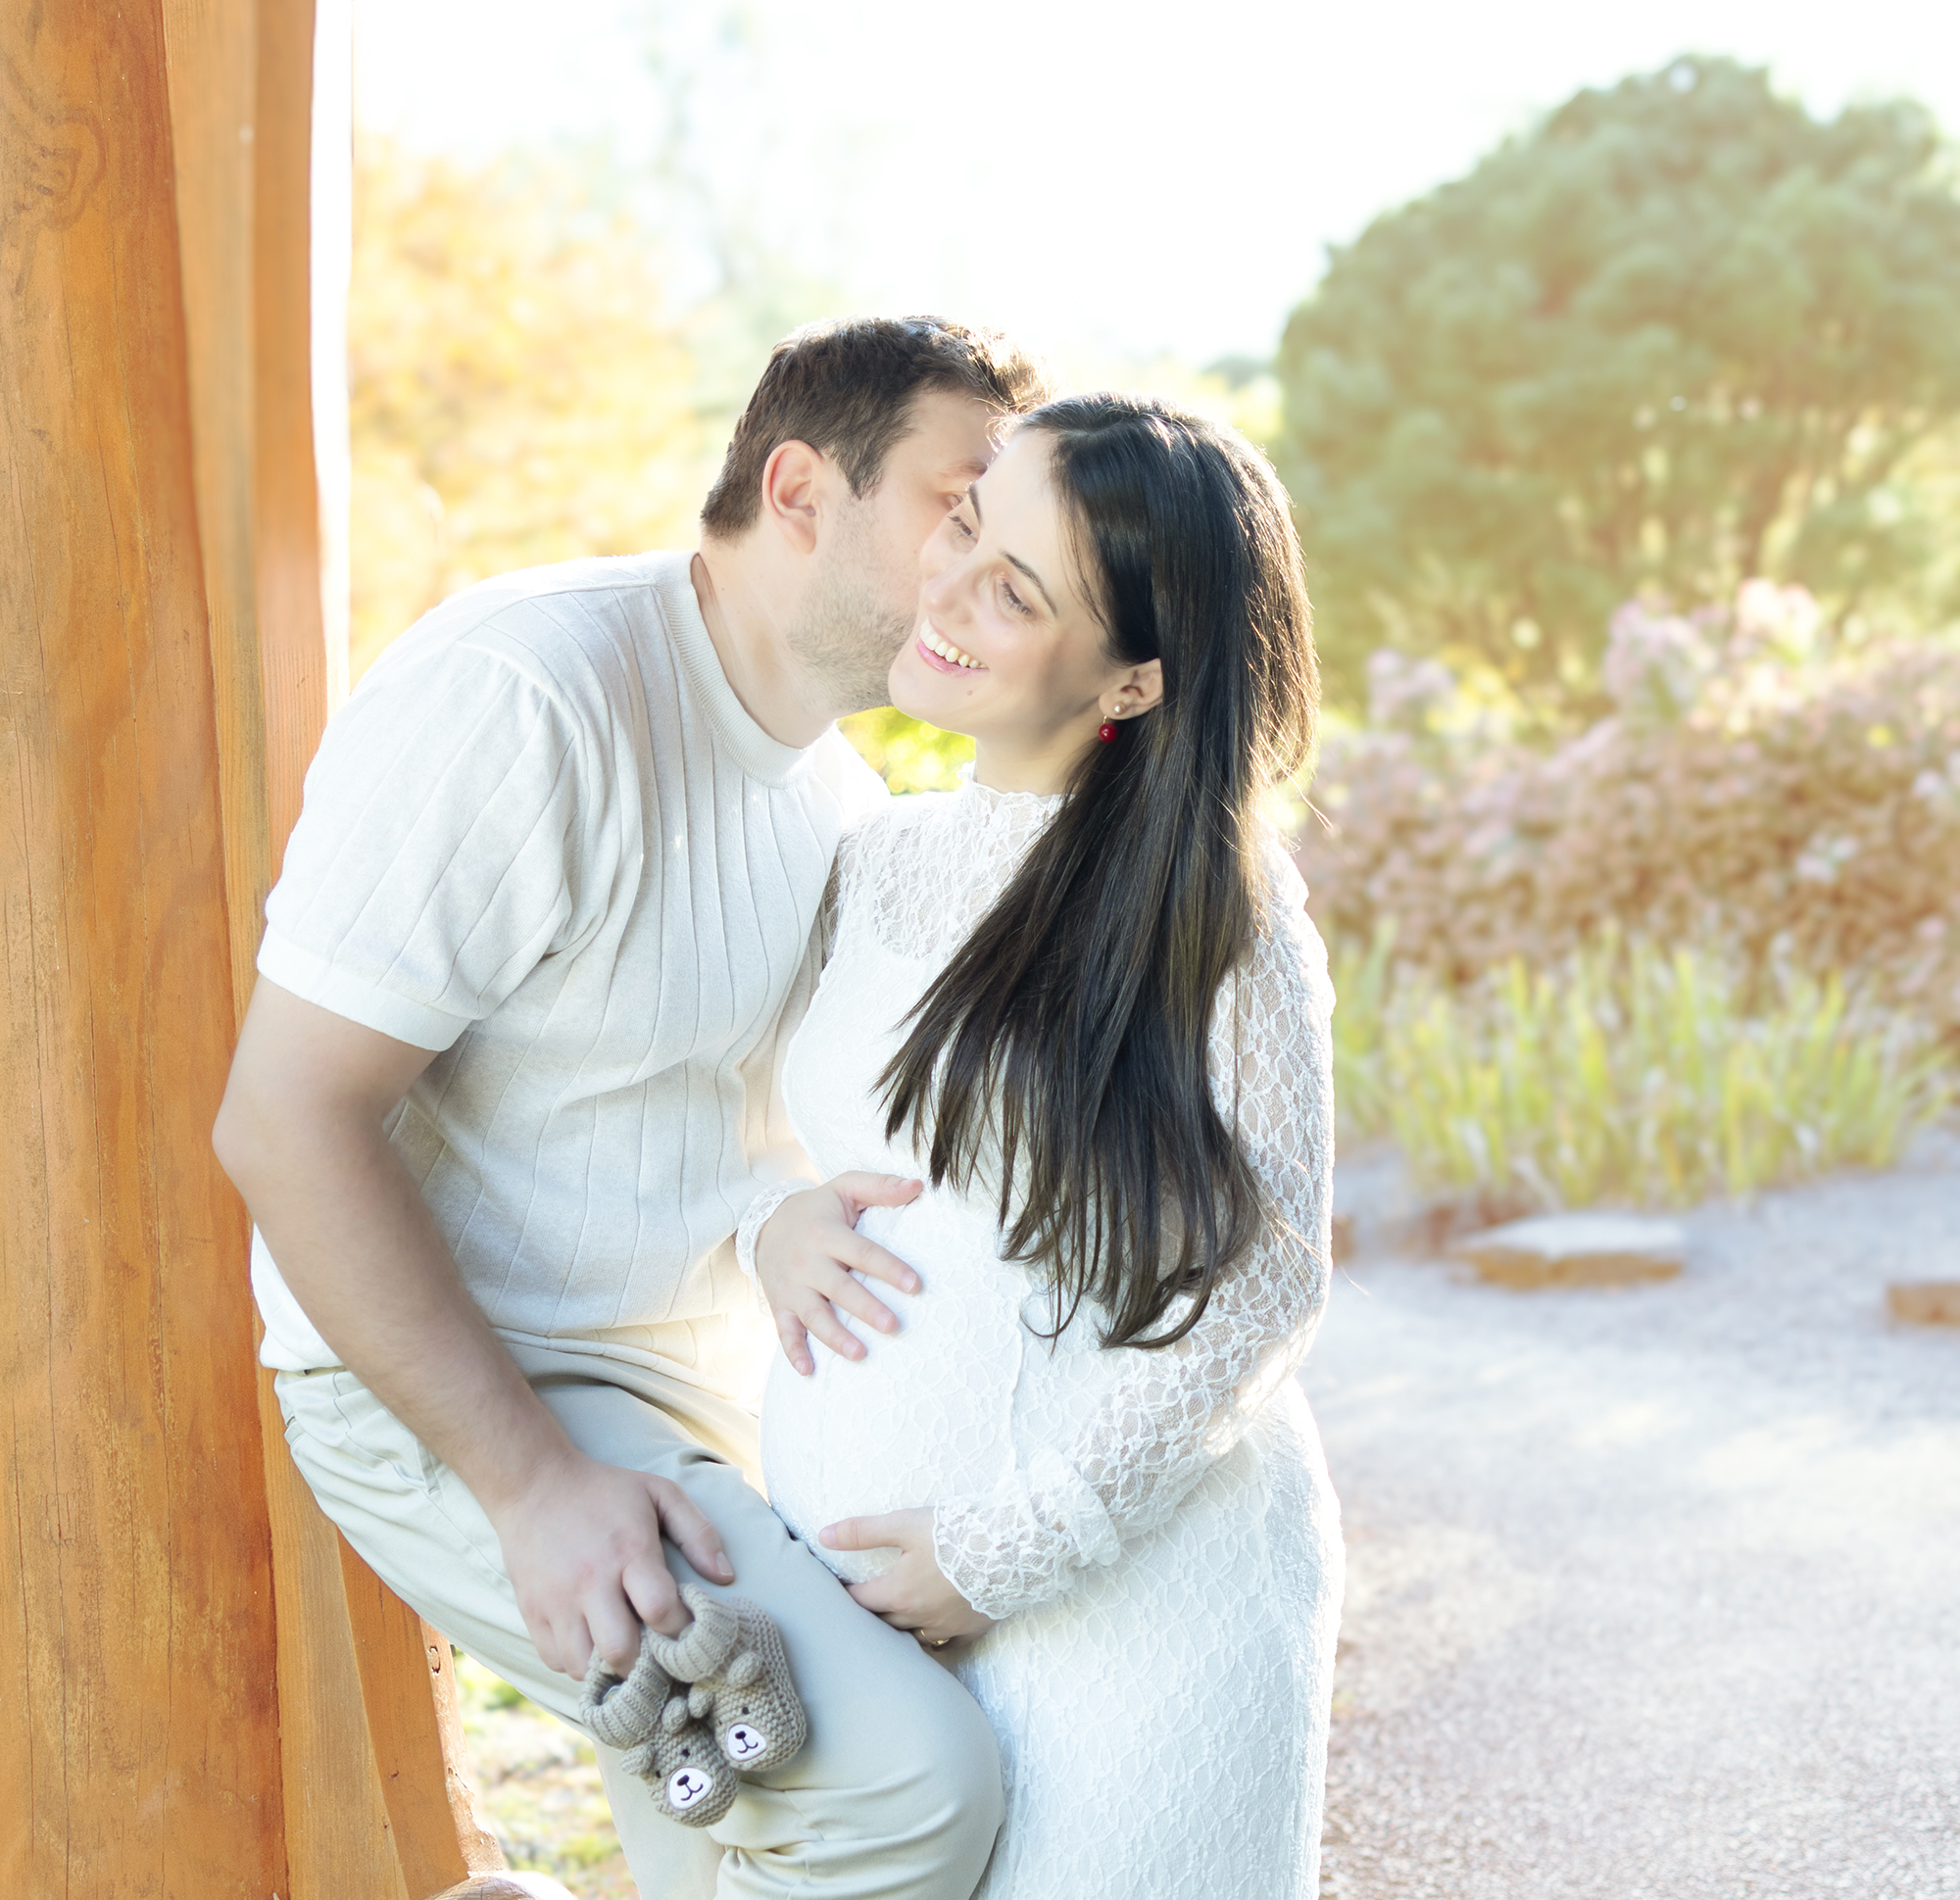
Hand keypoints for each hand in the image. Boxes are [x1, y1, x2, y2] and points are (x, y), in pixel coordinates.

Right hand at [488, 1444, 734, 1677]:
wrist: (534, 1483)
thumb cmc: (605, 1490)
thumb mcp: (659, 1493)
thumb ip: (699, 1532)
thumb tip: (726, 1576)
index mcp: (628, 1550)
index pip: (660, 1611)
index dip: (680, 1629)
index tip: (686, 1629)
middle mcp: (589, 1581)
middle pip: (620, 1651)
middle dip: (644, 1662)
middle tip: (655, 1653)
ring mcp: (556, 1601)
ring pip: (584, 1667)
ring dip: (609, 1669)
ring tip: (624, 1652)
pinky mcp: (531, 1612)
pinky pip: (555, 1661)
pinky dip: (577, 1664)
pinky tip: (593, 1643)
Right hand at [755, 1172, 923, 1373]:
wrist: (765, 1222)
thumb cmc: (818, 1208)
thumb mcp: (845, 1187)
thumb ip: (880, 1186)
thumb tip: (918, 1185)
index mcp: (827, 1234)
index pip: (862, 1252)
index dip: (889, 1268)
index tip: (915, 1285)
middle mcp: (808, 1262)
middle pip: (839, 1288)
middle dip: (865, 1308)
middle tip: (893, 1326)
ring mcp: (792, 1287)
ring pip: (813, 1315)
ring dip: (835, 1337)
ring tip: (859, 1354)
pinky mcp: (781, 1305)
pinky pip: (784, 1331)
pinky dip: (794, 1352)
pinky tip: (809, 1371)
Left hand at [822, 1507, 996, 1647]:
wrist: (1010, 1550)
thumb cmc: (956, 1534)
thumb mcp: (905, 1524)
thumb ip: (863, 1532)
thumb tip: (824, 1536)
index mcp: (899, 1593)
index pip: (859, 1601)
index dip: (844, 1595)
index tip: (835, 1591)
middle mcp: (918, 1617)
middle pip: (883, 1624)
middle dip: (869, 1616)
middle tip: (861, 1608)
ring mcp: (946, 1627)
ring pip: (912, 1638)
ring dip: (899, 1631)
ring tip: (891, 1621)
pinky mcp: (971, 1629)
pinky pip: (946, 1644)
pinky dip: (934, 1639)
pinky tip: (931, 1632)